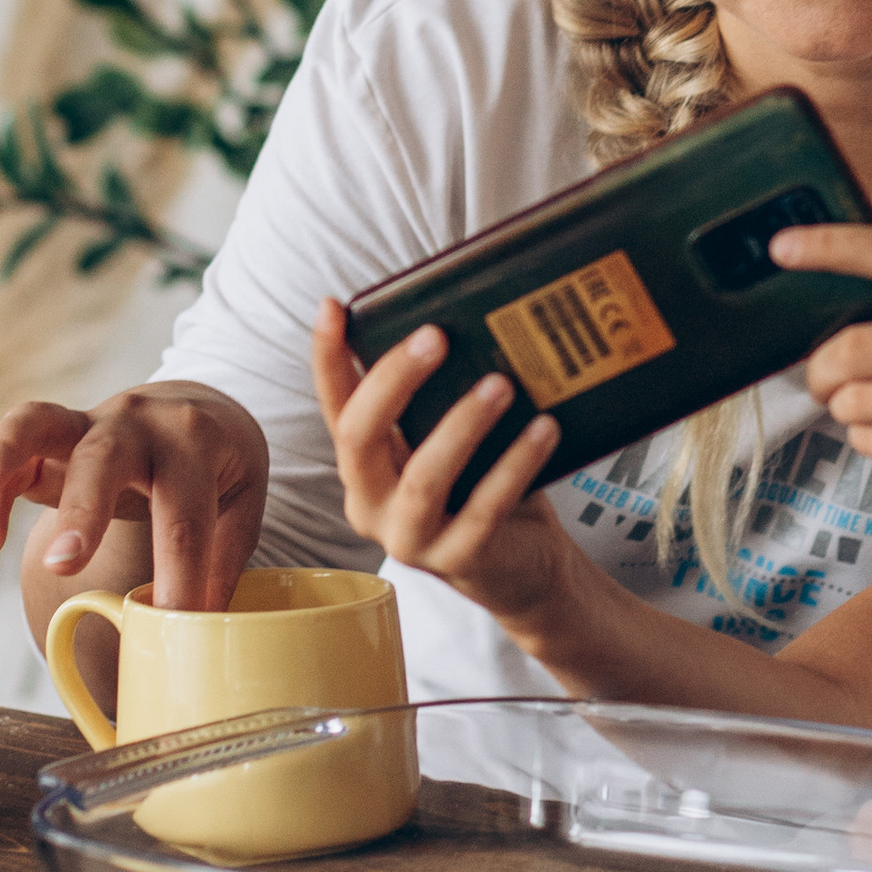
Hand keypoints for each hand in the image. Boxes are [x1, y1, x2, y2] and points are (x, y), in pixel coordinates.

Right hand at [0, 383, 268, 611]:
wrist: (193, 406)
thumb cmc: (218, 465)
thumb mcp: (242, 501)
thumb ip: (220, 560)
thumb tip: (199, 632)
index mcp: (195, 441)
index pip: (185, 514)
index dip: (179, 574)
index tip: (171, 625)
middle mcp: (138, 422)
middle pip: (108, 457)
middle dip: (84, 509)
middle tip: (63, 564)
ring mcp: (88, 420)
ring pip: (39, 422)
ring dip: (4, 456)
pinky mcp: (51, 434)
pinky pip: (11, 449)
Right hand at [312, 300, 571, 631]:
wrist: (522, 564)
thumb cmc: (481, 485)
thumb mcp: (447, 438)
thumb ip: (436, 398)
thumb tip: (460, 322)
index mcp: (363, 465)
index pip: (335, 405)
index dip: (327, 358)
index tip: (332, 307)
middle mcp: (370, 503)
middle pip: (359, 438)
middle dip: (394, 380)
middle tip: (436, 336)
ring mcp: (409, 538)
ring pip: (424, 477)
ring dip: (463, 424)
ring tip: (501, 384)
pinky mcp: (458, 560)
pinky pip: (484, 510)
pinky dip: (516, 465)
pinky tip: (544, 429)